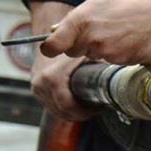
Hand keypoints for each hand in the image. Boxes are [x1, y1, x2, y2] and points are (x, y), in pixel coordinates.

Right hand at [29, 1, 96, 120]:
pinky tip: (78, 104)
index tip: (97, 108)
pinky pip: (53, 107)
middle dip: (81, 113)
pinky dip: (66, 108)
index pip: (67, 107)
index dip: (84, 111)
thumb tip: (114, 85)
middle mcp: (40, 85)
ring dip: (74, 112)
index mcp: (50, 78)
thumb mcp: (85, 56)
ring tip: (89, 106)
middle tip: (96, 108)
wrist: (51, 38)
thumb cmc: (71, 46)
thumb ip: (96, 71)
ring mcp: (37, 89)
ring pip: (58, 112)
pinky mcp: (37, 91)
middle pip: (63, 112)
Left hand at [40, 0, 150, 63]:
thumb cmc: (133, 4)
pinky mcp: (120, 61)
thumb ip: (76, 18)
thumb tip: (57, 29)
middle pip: (73, 51)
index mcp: (81, 20)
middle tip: (98, 31)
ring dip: (101, 48)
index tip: (52, 47)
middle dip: (80, 44)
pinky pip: (111, 60)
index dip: (51, 47)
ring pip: (93, 55)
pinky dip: (116, 53)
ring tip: (118, 32)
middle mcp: (91, 38)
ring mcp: (106, 52)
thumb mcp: (99, 2)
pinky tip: (127, 40)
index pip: (53, 44)